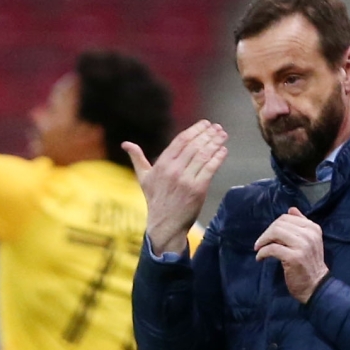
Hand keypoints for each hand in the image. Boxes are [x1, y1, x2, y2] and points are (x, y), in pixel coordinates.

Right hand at [122, 120, 227, 254]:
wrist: (164, 225)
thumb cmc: (155, 200)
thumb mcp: (143, 178)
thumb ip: (137, 158)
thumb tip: (125, 144)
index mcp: (162, 164)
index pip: (181, 141)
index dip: (195, 130)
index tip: (205, 124)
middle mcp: (174, 170)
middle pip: (194, 145)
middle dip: (208, 134)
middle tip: (218, 127)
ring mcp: (186, 180)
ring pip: (204, 155)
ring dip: (215, 143)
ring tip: (223, 135)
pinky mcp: (198, 190)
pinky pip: (210, 169)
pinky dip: (218, 158)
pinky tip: (223, 150)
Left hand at [254, 207, 329, 303]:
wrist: (316, 285)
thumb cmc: (310, 264)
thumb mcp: (310, 241)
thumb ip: (301, 224)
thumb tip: (291, 209)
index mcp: (313, 228)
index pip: (287, 217)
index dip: (273, 225)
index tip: (268, 236)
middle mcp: (309, 234)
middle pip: (279, 224)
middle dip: (266, 233)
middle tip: (260, 243)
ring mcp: (302, 245)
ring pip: (275, 233)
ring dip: (262, 241)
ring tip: (259, 249)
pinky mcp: (293, 257)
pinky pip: (272, 249)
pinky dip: (262, 253)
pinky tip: (260, 258)